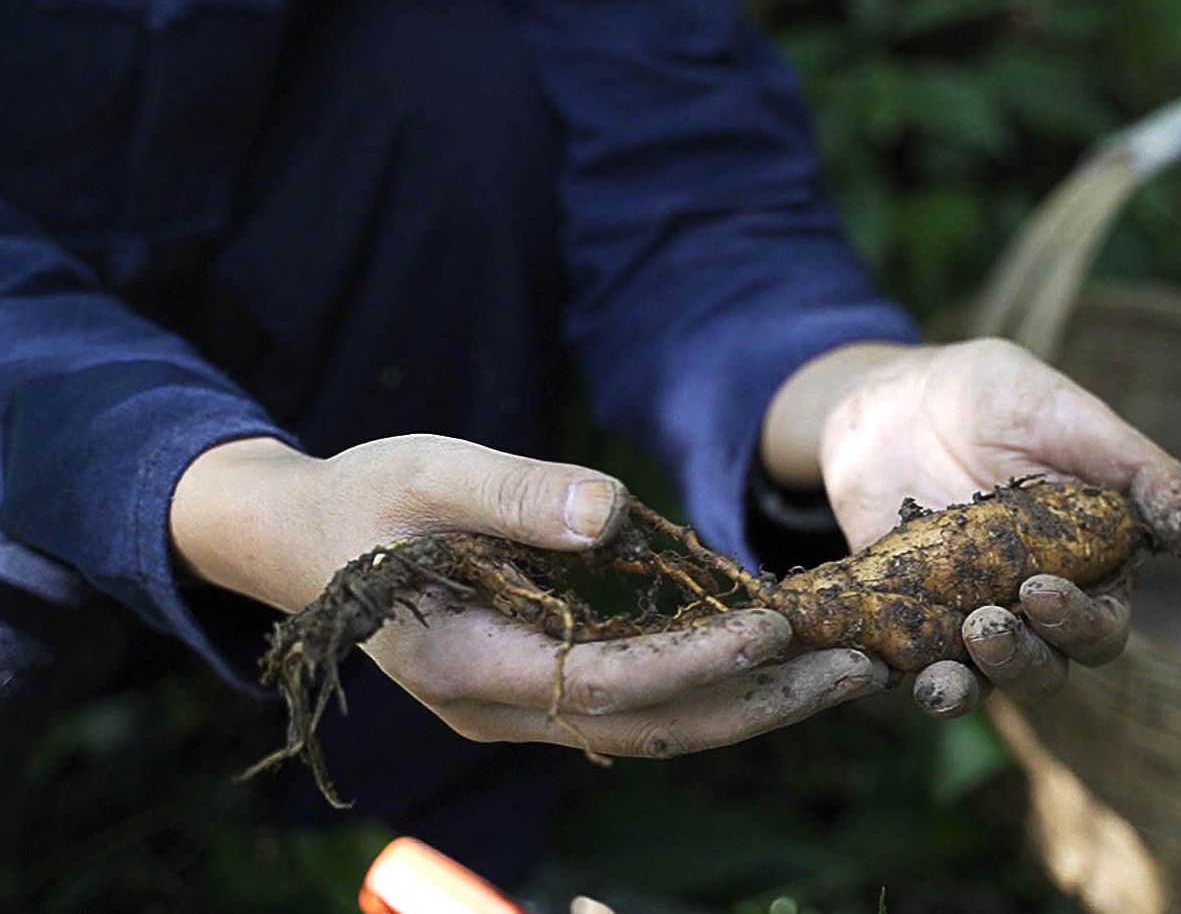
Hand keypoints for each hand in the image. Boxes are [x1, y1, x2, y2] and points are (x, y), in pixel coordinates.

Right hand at [171, 434, 885, 755]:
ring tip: (845, 670)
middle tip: (859, 668)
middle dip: (759, 701)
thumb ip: (512, 493)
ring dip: (751, 703)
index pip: (607, 681)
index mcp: (467, 665)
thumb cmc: (358, 499)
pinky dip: (711, 686)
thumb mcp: (423, 474)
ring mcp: (518, 708)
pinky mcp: (538, 687)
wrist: (301, 542)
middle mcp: (499, 709)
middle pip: (651, 727)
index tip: (782, 619)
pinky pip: (637, 703)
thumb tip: (614, 511)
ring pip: (653, 727)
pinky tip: (775, 658)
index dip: (700, 657)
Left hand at [761, 338, 1180, 716]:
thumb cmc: (997, 397)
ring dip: (962, 689)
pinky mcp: (902, 616)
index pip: (1102, 625)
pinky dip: (887, 673)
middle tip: (987, 626)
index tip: (1043, 590)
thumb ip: (1138, 471)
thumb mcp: (1069, 415)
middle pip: (1044, 667)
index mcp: (1088, 566)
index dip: (1081, 623)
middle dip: (1021, 660)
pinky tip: (871, 671)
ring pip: (977, 682)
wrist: (897, 393)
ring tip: (940, 679)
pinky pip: (902, 663)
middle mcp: (1030, 604)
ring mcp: (964, 614)